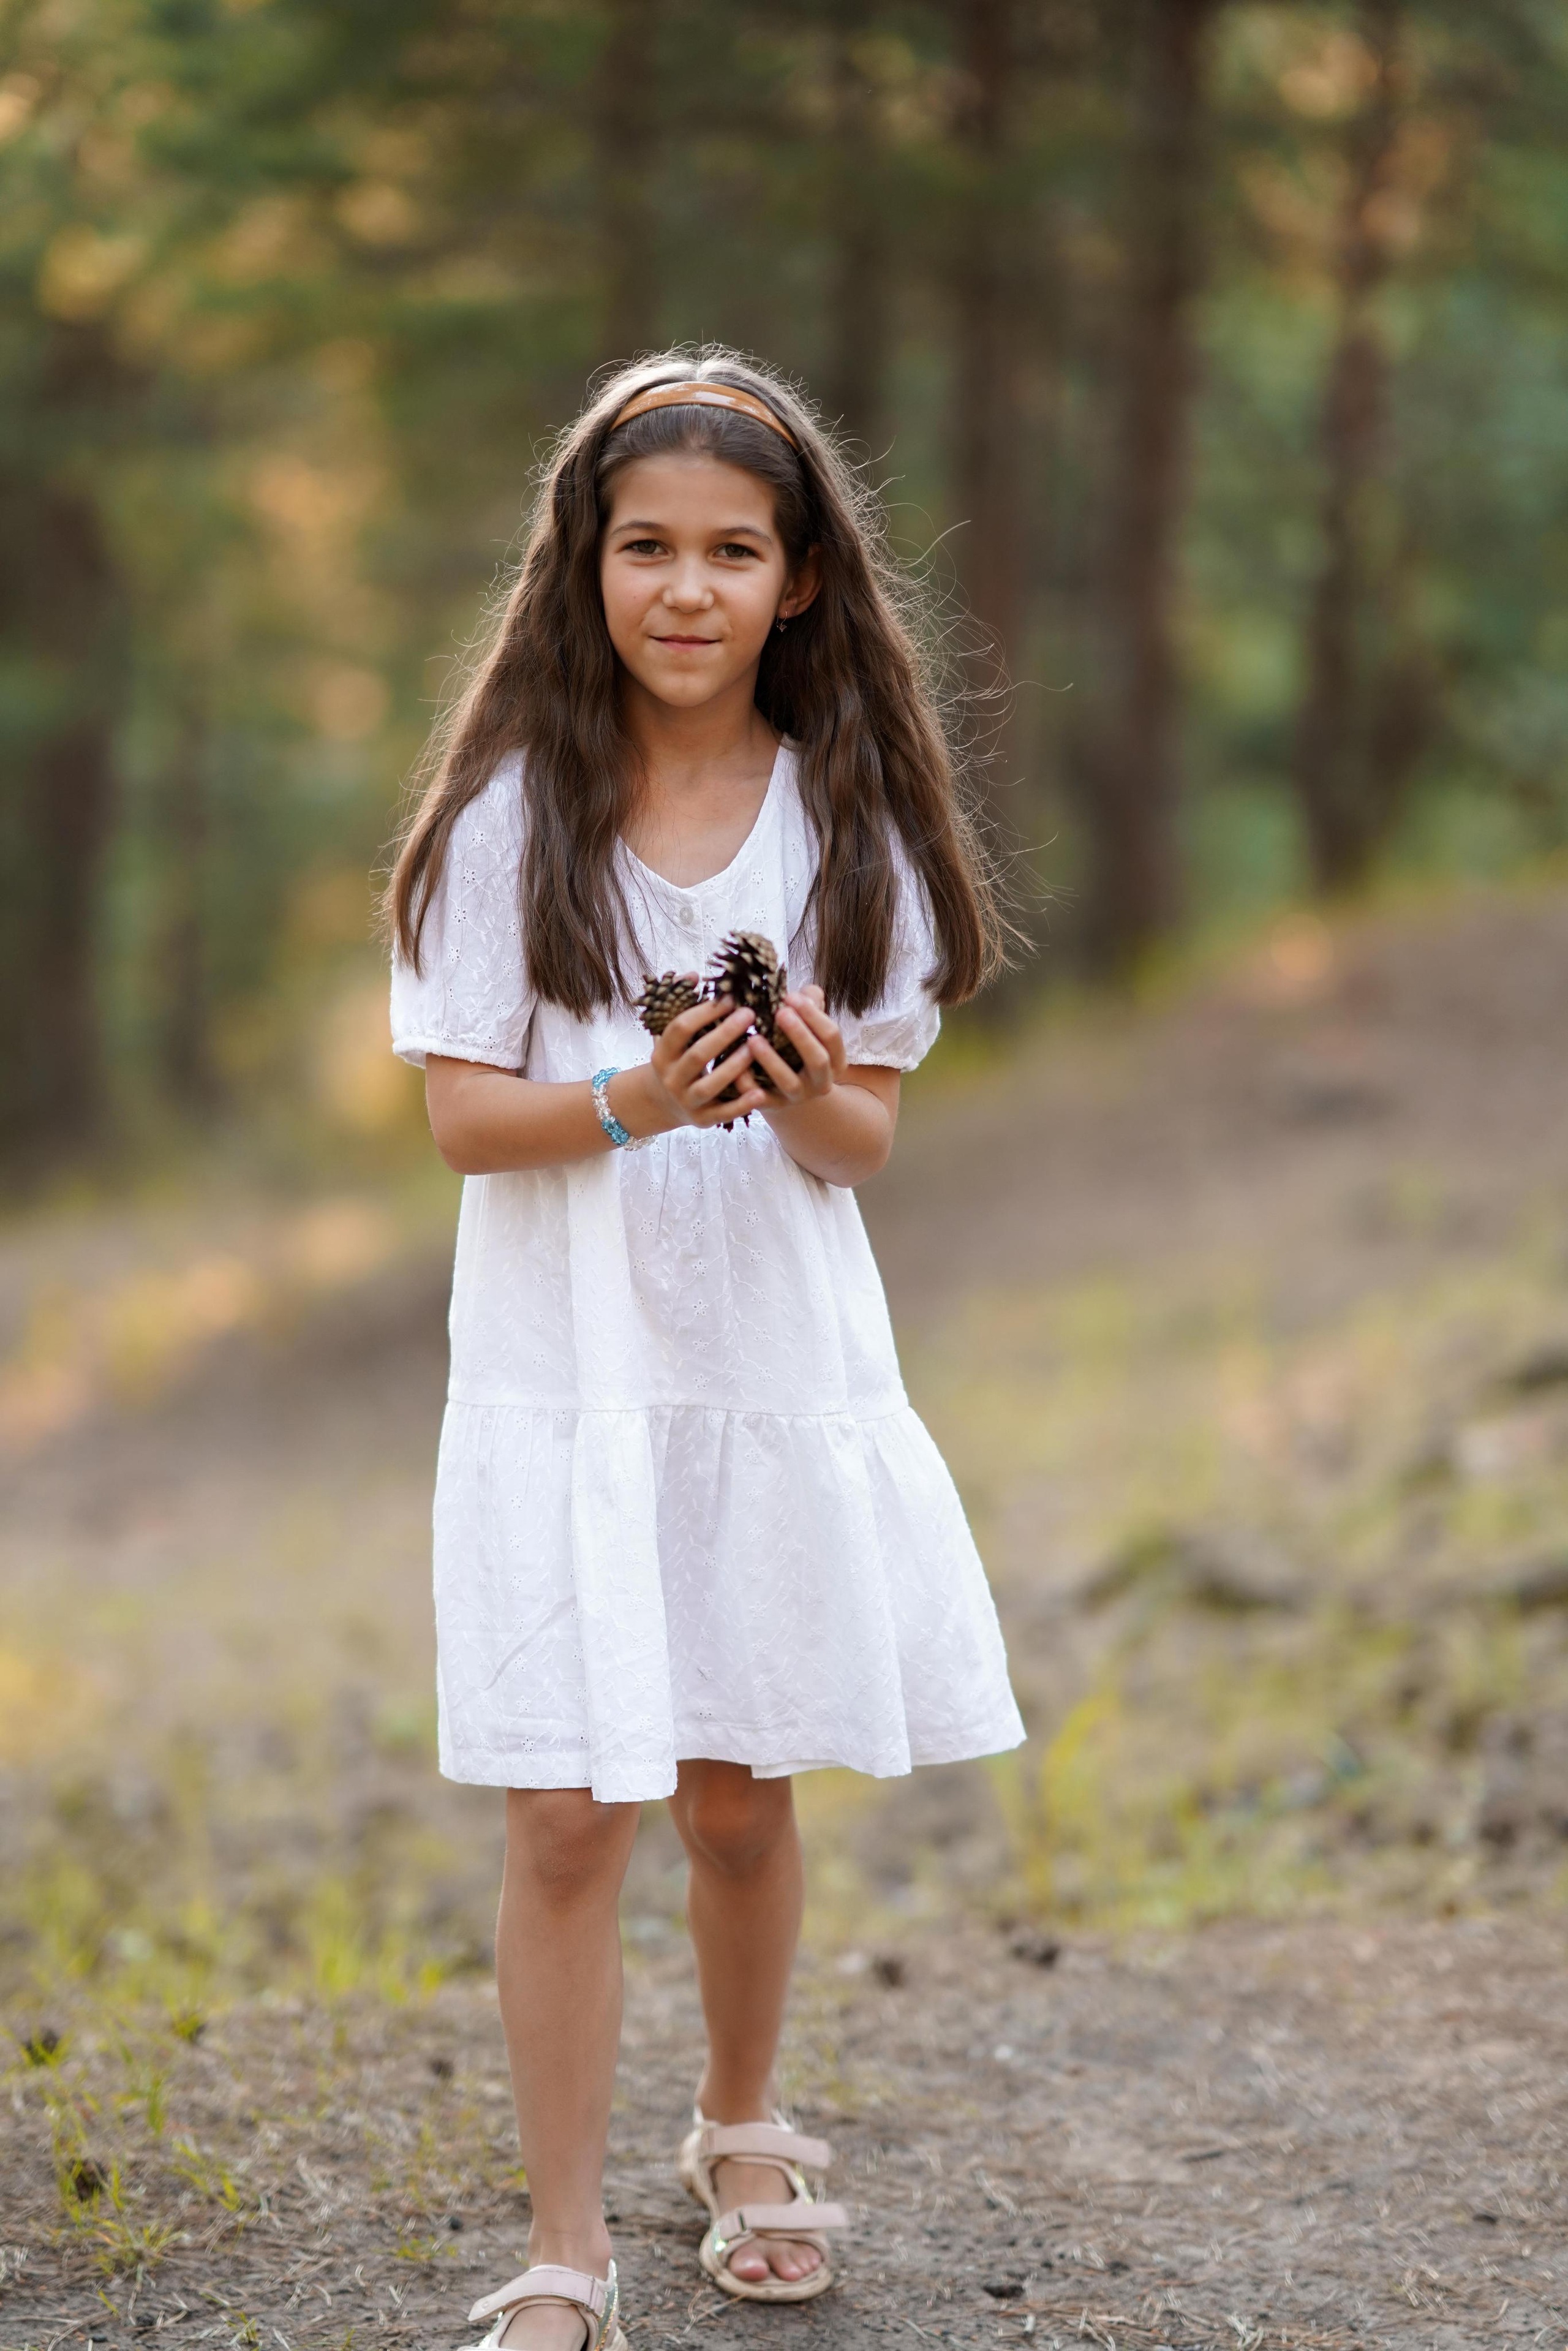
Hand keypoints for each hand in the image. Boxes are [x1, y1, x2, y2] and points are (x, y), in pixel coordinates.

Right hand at [637, 990, 770, 1129]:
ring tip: (755, 1047)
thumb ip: (682, 1006)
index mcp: (662, 1053)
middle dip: (724, 1034)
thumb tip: (692, 975)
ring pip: (710, 1085)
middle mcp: (671, 1078)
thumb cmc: (677, 1060)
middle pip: (698, 1055)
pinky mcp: (702, 1120)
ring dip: (733, 1066)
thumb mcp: (672, 1036)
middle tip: (749, 1014)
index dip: (705, 1011)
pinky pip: (723, 1113)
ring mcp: (686, 1101)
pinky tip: (761, 1093)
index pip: (680, 1028)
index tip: (730, 998)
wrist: (663, 1103)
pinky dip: (741, 1105)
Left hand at [749, 984, 848, 1105]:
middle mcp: (822, 1081)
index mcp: (835, 1059)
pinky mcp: (775, 1106)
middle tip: (781, 1012)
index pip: (831, 1036)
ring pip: (789, 1082)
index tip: (791, 997)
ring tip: (753, 1039)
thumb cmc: (796, 1047)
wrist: (785, 1087)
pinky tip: (737, 1069)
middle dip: (800, 1035)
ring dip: (772, 1061)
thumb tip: (806, 993)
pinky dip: (749, 1085)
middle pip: (817, 1059)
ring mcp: (799, 1096)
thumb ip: (811, 1005)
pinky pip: (762, 1099)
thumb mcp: (809, 1026)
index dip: (813, 1015)